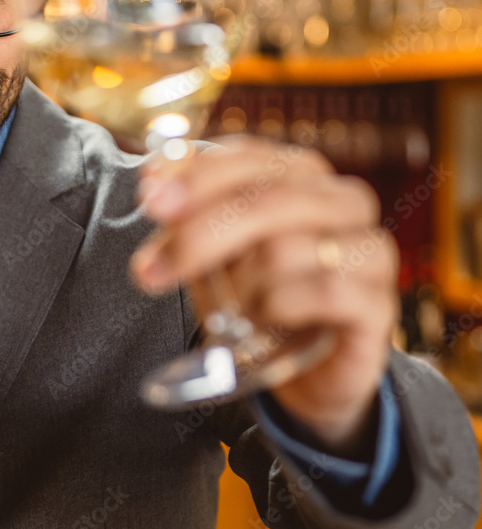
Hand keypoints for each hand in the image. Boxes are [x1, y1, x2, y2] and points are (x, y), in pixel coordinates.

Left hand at [130, 135, 399, 455]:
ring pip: (283, 251)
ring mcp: (370, 249)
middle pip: (263, 200)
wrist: (308, 372)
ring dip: (238, 289)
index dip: (195, 175)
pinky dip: (277, 310)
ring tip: (231, 313)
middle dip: (197, 235)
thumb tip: (152, 183)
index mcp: (301, 174)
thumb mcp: (212, 255)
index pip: (247, 156)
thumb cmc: (256, 298)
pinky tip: (263, 325)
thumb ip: (187, 217)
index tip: (148, 200)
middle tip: (149, 272)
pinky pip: (321, 293)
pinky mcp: (380, 302)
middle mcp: (343, 200)